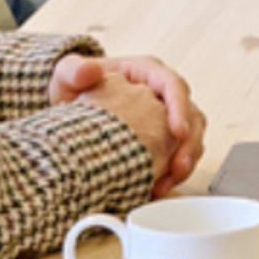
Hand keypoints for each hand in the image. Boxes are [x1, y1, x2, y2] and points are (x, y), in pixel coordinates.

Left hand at [82, 52, 206, 188]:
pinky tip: (156, 189)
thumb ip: (73, 69)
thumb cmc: (74, 87)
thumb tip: (88, 70)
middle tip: (177, 168)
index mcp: (148, 73)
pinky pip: (179, 156)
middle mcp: (163, 95)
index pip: (173, 86)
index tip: (178, 131)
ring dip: (185, 162)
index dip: (180, 108)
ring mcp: (166, 118)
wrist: (70, 108)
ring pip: (192, 139)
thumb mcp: (67, 75)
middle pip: (191, 116)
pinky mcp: (163, 141)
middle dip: (189, 144)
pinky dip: (173, 174)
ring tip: (166, 185)